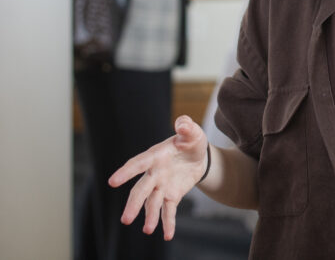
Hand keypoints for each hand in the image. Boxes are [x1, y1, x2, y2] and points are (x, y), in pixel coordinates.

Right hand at [108, 115, 208, 239]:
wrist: (199, 156)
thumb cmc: (191, 142)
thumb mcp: (193, 133)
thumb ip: (187, 127)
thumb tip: (182, 122)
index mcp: (155, 156)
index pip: (138, 164)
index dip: (126, 172)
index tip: (112, 181)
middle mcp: (154, 173)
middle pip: (141, 190)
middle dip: (134, 204)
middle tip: (126, 219)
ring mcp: (161, 186)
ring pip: (152, 203)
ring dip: (149, 216)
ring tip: (147, 230)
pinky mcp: (171, 196)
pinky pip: (168, 211)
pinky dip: (167, 223)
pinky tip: (167, 235)